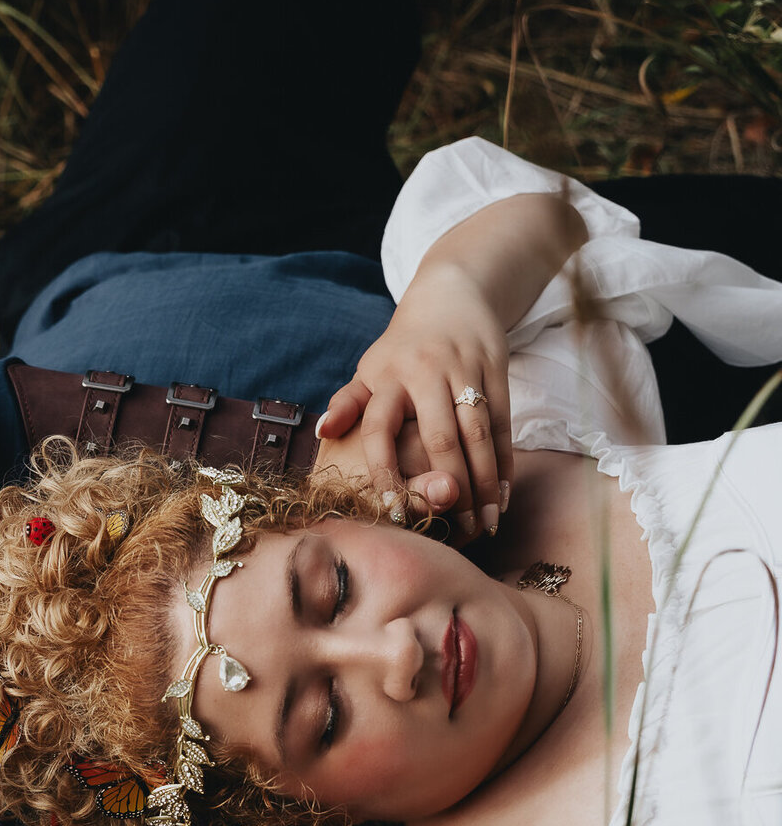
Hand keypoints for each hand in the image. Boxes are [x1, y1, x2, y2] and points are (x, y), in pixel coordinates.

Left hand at [316, 266, 512, 538]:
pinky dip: (505, 462)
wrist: (451, 293)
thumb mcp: (371, 369)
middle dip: (451, 488)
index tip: (397, 514)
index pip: (379, 429)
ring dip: (485, 483)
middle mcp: (425, 371)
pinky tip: (504, 495)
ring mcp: (464, 369)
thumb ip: (348, 402)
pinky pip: (504, 424)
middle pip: (439, 439)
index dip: (386, 473)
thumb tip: (321, 432)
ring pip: (478, 434)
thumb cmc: (403, 347)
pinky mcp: (496, 369)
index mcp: (387, 377)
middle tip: (458, 532)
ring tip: (487, 524)